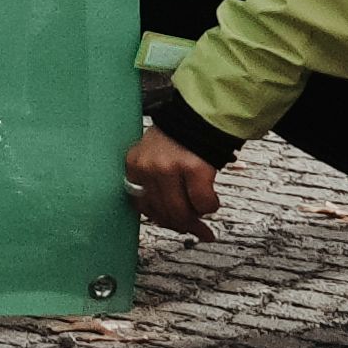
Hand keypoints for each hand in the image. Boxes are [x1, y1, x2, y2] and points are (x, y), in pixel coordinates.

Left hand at [125, 123, 221, 241]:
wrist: (199, 118)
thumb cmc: (178, 141)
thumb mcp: (155, 159)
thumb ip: (157, 187)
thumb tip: (171, 222)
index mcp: (134, 165)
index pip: (141, 204)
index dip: (159, 219)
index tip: (173, 225)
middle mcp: (148, 167)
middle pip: (163, 211)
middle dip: (182, 225)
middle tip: (197, 230)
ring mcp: (170, 168)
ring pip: (182, 211)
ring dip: (196, 220)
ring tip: (204, 220)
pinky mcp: (194, 169)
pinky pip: (203, 203)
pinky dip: (210, 207)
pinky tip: (213, 200)